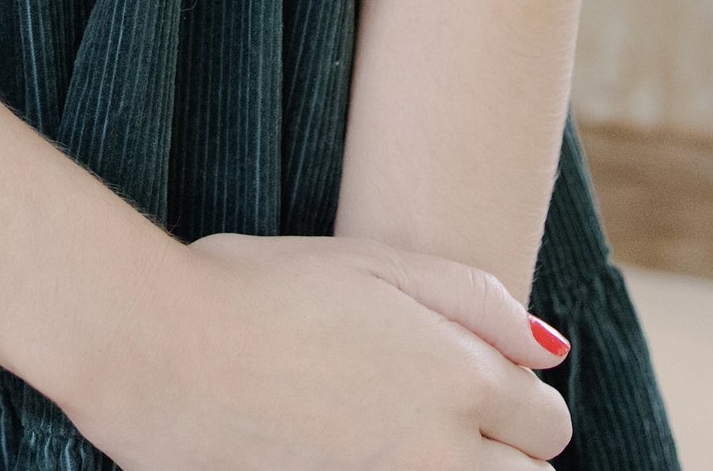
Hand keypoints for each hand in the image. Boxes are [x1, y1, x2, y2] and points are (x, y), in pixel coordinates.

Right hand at [68, 231, 571, 470]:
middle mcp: (440, 451)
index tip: (475, 381)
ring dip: (460, 470)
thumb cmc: (257, 290)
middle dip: (502, 451)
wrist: (161, 353)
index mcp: (457, 377)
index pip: (547, 421)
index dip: (518, 399)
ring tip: (396, 435)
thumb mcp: (372, 263)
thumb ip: (473, 302)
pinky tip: (352, 451)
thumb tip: (551, 348)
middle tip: (436, 414)